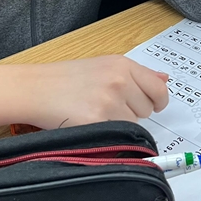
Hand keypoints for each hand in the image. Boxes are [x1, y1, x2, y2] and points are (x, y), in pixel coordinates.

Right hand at [0, 56, 168, 129]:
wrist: (35, 89)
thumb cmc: (67, 78)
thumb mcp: (104, 66)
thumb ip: (136, 75)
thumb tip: (165, 80)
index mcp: (122, 64)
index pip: (158, 89)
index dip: (157, 101)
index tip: (152, 106)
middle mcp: (119, 81)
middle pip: (147, 110)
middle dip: (133, 111)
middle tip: (107, 105)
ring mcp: (109, 102)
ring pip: (133, 125)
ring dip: (120, 124)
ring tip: (96, 113)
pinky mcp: (98, 122)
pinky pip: (118, 136)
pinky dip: (108, 134)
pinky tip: (89, 123)